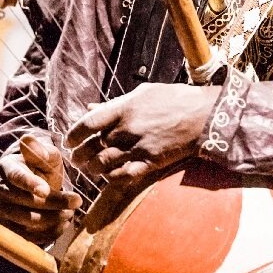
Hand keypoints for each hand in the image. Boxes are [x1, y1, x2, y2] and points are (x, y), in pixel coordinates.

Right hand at [0, 132, 81, 242]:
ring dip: (54, 219)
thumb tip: (28, 140)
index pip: (16, 177)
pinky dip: (49, 232)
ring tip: (70, 213)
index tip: (46, 190)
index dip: (30, 184)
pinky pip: (29, 236)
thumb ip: (40, 149)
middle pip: (27, 202)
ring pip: (28, 221)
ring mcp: (2, 211)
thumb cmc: (41, 167)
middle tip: (77, 201)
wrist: (31, 185)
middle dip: (55, 203)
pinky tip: (63, 224)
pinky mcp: (9, 229)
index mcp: (7, 168)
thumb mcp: (46, 155)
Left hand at [66, 84, 217, 188]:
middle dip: (79, 156)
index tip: (69, 141)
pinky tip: (110, 176)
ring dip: (93, 169)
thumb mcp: (142, 94)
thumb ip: (115, 103)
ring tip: (91, 169)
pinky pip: (123, 176)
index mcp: (123, 108)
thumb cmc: (173, 99)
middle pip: (92, 147)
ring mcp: (138, 147)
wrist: (203, 115)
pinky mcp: (150, 162)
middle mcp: (126, 129)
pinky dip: (112, 179)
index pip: (87, 123)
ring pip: (103, 165)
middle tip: (77, 159)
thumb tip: (91, 107)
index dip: (73, 135)